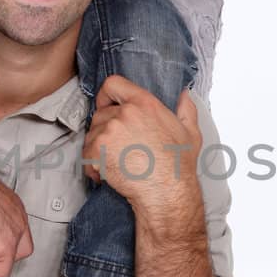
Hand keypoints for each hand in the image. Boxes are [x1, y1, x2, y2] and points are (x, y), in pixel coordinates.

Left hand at [82, 76, 203, 226]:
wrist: (166, 192)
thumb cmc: (177, 166)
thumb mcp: (190, 132)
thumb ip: (186, 109)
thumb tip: (184, 95)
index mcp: (144, 103)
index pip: (113, 84)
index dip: (107, 95)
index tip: (107, 104)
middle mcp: (124, 113)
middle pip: (101, 114)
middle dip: (105, 129)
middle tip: (118, 147)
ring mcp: (109, 131)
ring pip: (92, 135)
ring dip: (99, 148)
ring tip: (116, 162)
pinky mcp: (97, 150)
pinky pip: (86, 154)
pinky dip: (93, 166)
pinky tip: (108, 173)